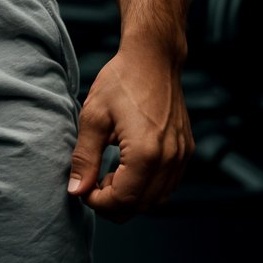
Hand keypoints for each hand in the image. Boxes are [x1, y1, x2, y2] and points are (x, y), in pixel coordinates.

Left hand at [66, 41, 193, 222]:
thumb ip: (84, 158)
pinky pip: (168, 184)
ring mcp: (181, 156)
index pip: (123, 200)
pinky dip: (147, 188)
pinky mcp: (186, 150)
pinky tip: (128, 169)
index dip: (99, 203)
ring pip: (157, 199)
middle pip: (141, 205)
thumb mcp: (93, 116)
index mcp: (145, 153)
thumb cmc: (121, 81)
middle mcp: (169, 159)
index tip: (83, 190)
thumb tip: (76, 191)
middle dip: (113, 204)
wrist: (153, 57)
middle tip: (92, 184)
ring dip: (131, 198)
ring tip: (109, 175)